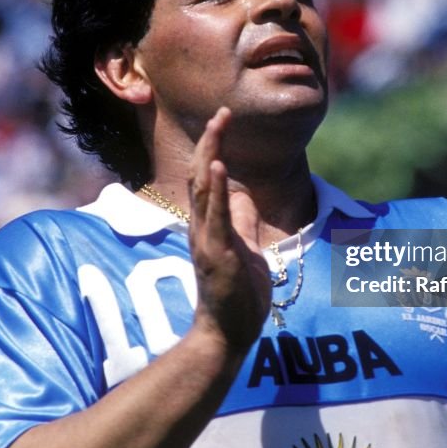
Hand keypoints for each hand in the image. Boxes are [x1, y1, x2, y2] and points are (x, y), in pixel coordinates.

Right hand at [187, 107, 271, 350]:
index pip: (205, 177)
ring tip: (217, 127)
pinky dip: (214, 191)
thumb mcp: (247, 250)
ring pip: (202, 190)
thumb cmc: (237, 296)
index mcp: (209, 224)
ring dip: (209, 156)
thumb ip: (243, 222)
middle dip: (210, 142)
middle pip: (199, 175)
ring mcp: (206, 241)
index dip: (213, 147)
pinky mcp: (216, 256)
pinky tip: (217, 167)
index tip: (223, 119)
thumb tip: (243, 195)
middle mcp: (202, 228)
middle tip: (221, 113)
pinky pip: (214, 218)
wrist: (228, 335)